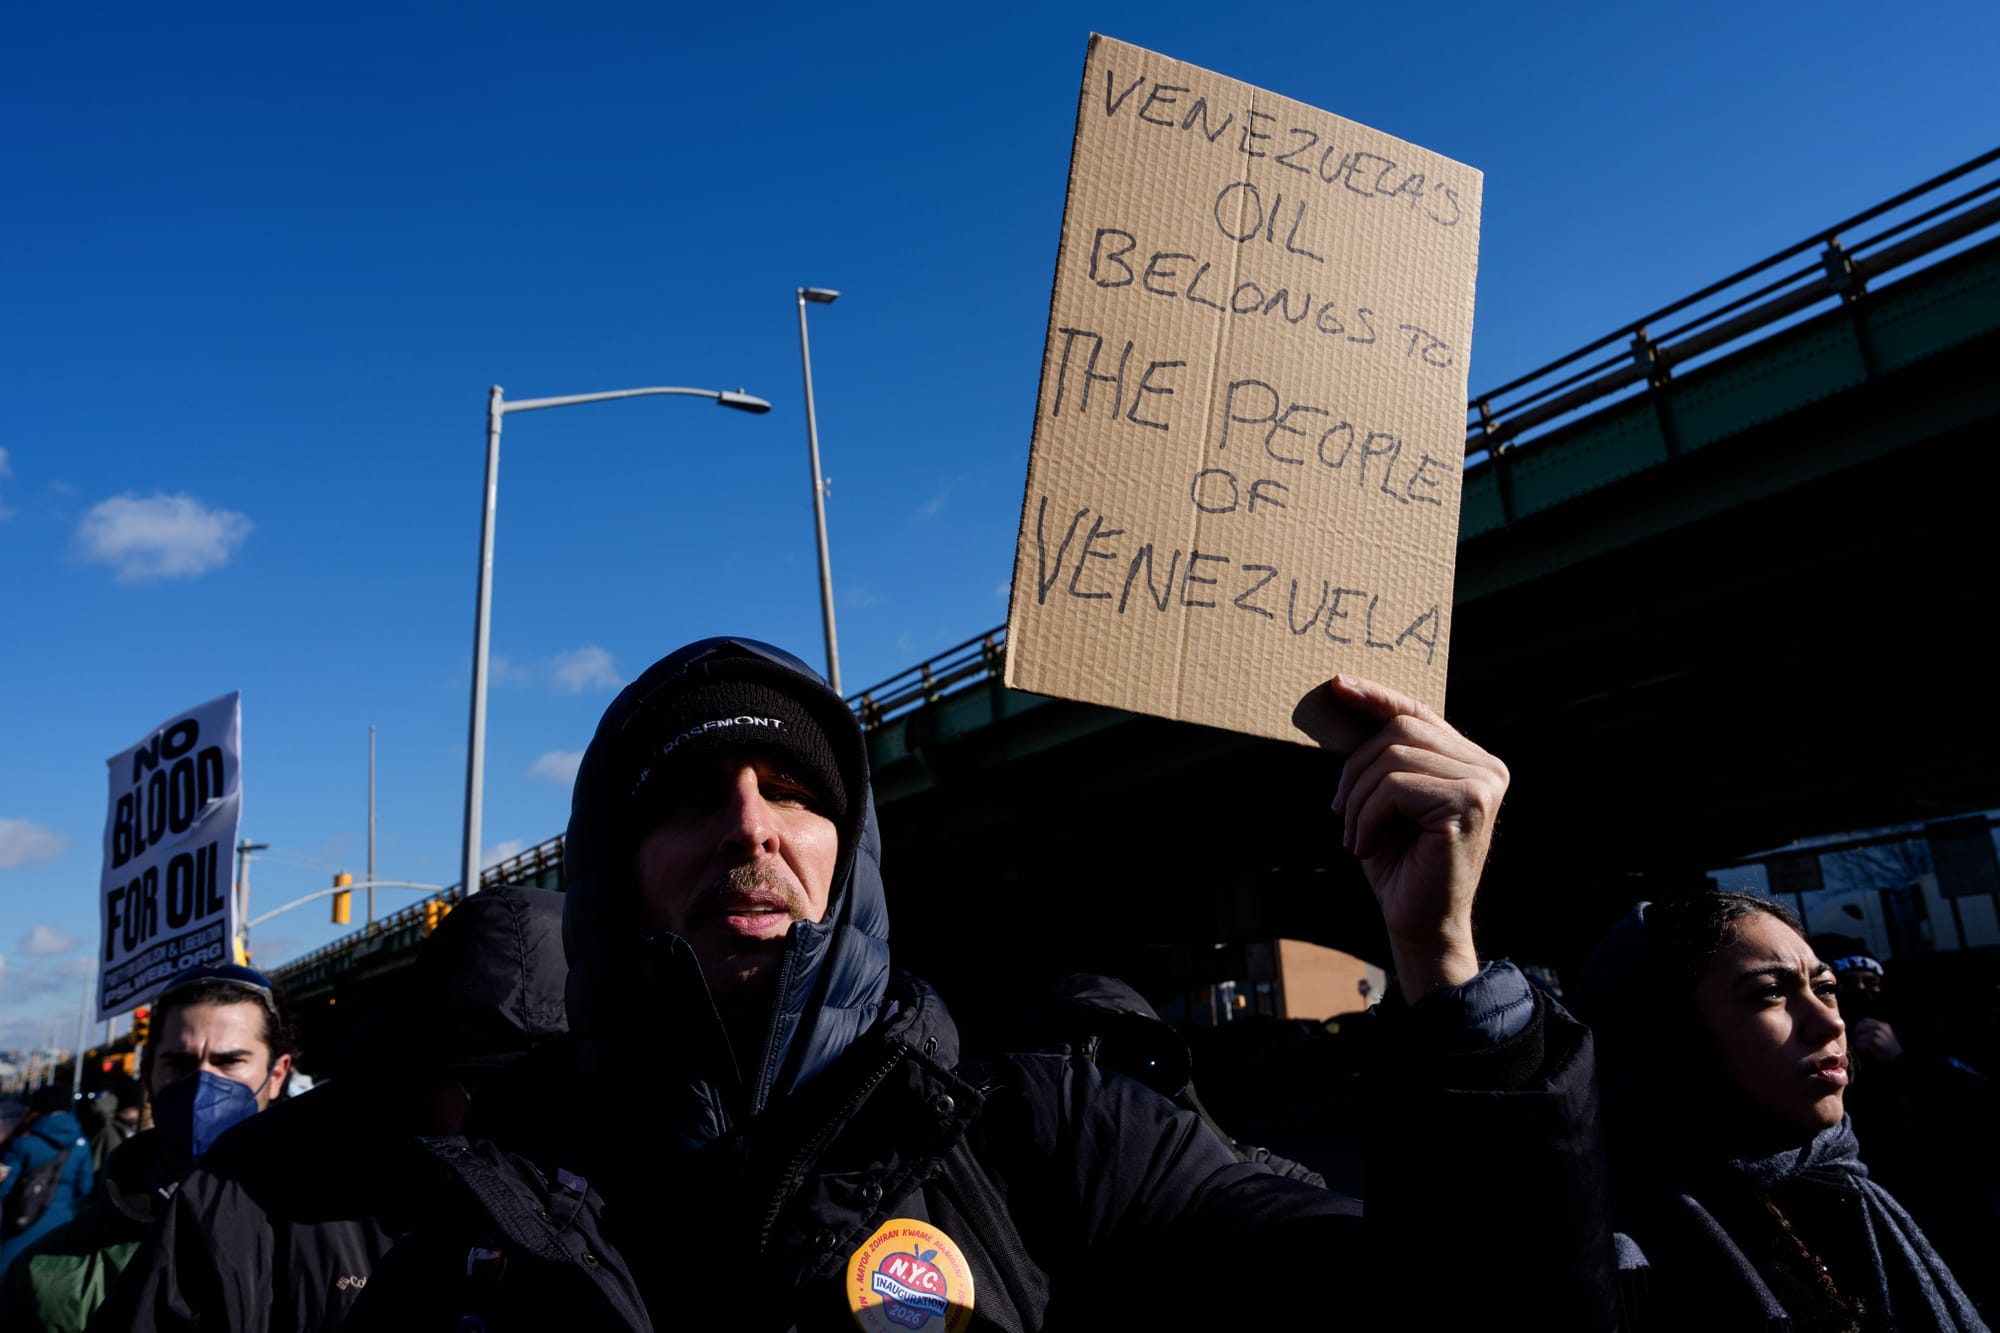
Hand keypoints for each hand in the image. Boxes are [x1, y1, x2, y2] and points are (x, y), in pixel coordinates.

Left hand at [1328, 675, 1507, 1000]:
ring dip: (1358, 800)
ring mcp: (1482, 783)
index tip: (1336, 684)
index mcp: (1470, 760)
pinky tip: (1369, 846)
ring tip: (1357, 836)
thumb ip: (1379, 753)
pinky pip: (1394, 787)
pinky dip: (1368, 817)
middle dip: (1356, 769)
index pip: (1418, 712)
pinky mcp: (1468, 805)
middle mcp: (1486, 766)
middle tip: (1340, 812)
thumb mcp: (1383, 798)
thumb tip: (1343, 695)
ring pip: (1392, 757)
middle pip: (1400, 729)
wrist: (1419, 923)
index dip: (1375, 696)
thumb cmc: (1399, 862)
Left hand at [1851, 1018, 1902, 1062]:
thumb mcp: (1884, 1036)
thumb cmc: (1889, 1049)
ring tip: (1863, 1047)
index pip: (1865, 1021)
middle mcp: (1880, 1027)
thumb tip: (1858, 1029)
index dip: (1859, 1027)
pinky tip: (1864, 1050)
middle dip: (1857, 1034)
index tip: (1858, 1034)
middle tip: (1859, 1041)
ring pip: (1860, 1036)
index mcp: (1883, 1025)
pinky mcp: (1874, 1040)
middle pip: (1860, 1026)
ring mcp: (1877, 1033)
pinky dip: (1860, 1047)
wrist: (1898, 1058)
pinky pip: (1861, 1042)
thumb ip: (1874, 1031)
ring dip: (1859, 1042)